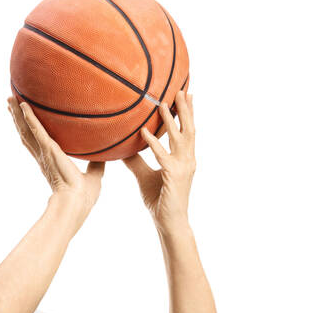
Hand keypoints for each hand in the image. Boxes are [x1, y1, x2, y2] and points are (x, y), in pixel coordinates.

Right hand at [8, 95, 103, 221]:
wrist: (76, 203)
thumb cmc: (84, 197)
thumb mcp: (94, 176)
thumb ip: (97, 164)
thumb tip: (107, 154)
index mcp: (51, 163)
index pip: (36, 143)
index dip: (29, 131)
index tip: (23, 120)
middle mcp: (43, 157)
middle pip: (26, 133)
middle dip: (17, 118)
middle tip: (9, 102)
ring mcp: (44, 153)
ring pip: (26, 130)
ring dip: (16, 114)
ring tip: (9, 98)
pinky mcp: (48, 150)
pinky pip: (36, 130)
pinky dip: (29, 117)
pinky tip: (22, 105)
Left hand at [124, 90, 194, 229]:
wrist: (170, 224)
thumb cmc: (160, 201)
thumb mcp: (145, 177)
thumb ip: (136, 162)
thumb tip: (123, 150)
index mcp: (184, 159)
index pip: (187, 131)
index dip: (187, 113)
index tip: (186, 95)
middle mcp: (187, 160)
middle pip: (188, 129)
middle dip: (185, 109)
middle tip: (180, 88)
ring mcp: (183, 168)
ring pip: (178, 138)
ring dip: (170, 120)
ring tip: (162, 103)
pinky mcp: (173, 176)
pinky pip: (161, 155)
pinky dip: (153, 143)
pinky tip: (143, 133)